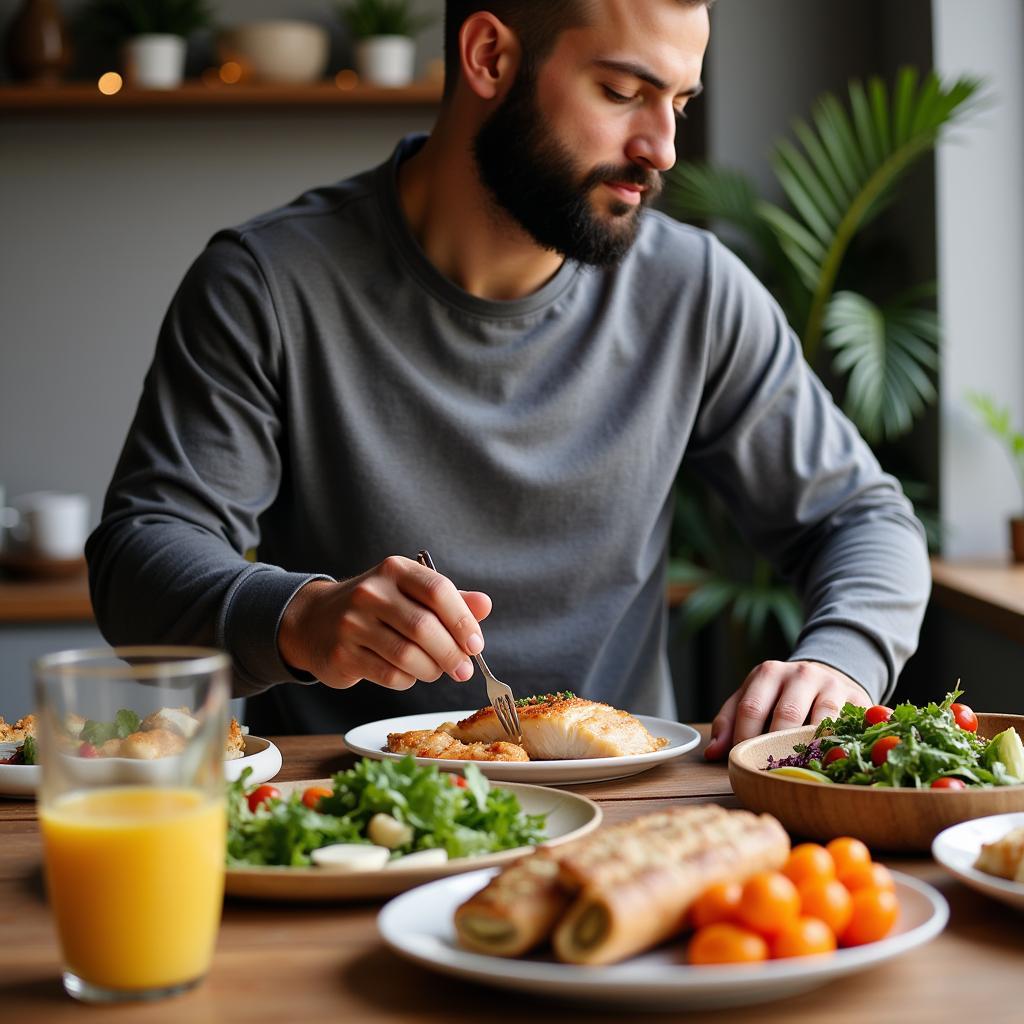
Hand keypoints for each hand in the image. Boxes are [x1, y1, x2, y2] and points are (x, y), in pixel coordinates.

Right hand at [277, 556, 491, 690]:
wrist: (314, 621)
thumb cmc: (376, 608)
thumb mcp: (410, 592)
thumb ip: (450, 599)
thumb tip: (485, 605)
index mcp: (394, 570)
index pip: (437, 590)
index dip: (463, 620)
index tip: (476, 644)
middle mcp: (371, 592)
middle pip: (424, 627)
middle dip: (452, 654)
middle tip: (464, 670)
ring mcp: (353, 623)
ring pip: (408, 655)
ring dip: (432, 670)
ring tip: (437, 671)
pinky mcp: (343, 654)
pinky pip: (390, 675)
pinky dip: (408, 679)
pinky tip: (409, 673)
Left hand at [703, 660, 870, 760]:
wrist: (829, 675)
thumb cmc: (782, 694)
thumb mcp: (753, 697)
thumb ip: (730, 721)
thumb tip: (713, 753)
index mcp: (768, 672)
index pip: (751, 708)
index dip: (743, 738)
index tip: (741, 761)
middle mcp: (801, 673)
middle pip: (785, 714)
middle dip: (775, 746)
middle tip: (769, 771)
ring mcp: (832, 685)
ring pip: (819, 720)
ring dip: (809, 749)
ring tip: (800, 771)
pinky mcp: (857, 699)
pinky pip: (847, 727)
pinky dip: (837, 747)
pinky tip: (829, 763)